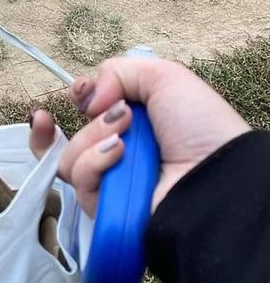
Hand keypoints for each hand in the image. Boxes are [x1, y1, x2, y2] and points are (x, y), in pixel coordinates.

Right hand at [30, 57, 249, 218]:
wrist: (213, 176)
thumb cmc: (200, 127)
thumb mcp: (164, 78)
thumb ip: (118, 71)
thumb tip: (87, 98)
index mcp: (134, 124)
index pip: (86, 113)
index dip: (79, 100)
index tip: (84, 94)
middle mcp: (120, 155)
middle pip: (73, 136)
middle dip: (93, 122)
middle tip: (125, 119)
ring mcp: (112, 184)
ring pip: (69, 161)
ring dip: (92, 143)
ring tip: (124, 144)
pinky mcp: (106, 210)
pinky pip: (80, 184)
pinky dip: (94, 165)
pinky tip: (120, 158)